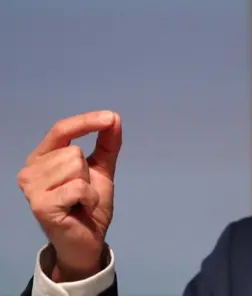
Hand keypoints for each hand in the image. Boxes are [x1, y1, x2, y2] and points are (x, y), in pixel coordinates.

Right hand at [17, 110, 121, 281]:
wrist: (88, 240)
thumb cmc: (88, 204)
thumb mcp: (101, 169)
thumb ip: (107, 144)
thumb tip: (114, 117)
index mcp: (42, 157)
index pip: (61, 129)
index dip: (86, 121)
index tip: (110, 117)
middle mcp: (30, 170)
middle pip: (74, 151)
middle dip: (88, 172)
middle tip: (82, 192)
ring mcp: (32, 188)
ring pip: (76, 167)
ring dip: (89, 187)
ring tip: (79, 201)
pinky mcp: (41, 205)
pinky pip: (79, 187)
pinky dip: (89, 199)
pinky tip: (79, 210)